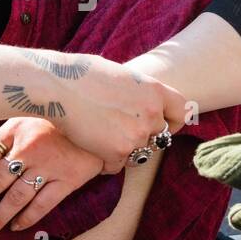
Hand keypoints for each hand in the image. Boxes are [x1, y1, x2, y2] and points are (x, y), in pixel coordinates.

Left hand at [0, 118, 104, 238]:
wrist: (100, 119)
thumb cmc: (57, 120)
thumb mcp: (27, 117)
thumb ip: (4, 138)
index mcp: (13, 129)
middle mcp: (29, 147)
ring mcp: (49, 164)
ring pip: (16, 197)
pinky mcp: (69, 178)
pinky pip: (43, 203)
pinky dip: (27, 217)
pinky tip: (14, 228)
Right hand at [43, 51, 186, 169]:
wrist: (57, 87)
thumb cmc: (82, 74)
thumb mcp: (121, 75)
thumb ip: (138, 92)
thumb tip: (142, 103)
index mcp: (155, 91)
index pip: (182, 111)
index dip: (173, 121)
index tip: (162, 124)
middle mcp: (151, 114)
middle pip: (159, 136)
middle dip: (142, 136)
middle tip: (118, 130)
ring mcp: (136, 136)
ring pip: (138, 153)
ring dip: (123, 149)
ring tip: (100, 135)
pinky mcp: (118, 153)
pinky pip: (117, 165)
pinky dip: (104, 160)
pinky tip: (89, 144)